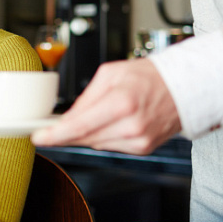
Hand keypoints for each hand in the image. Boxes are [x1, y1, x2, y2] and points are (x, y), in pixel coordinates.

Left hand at [31, 58, 180, 154]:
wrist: (184, 87)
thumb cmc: (149, 75)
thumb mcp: (111, 74)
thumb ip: (86, 97)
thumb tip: (67, 117)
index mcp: (121, 102)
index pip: (78, 126)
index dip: (54, 135)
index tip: (38, 137)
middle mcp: (131, 125)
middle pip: (84, 139)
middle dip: (65, 134)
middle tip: (51, 128)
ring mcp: (139, 140)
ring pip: (95, 144)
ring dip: (86, 134)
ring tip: (96, 115)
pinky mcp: (143, 148)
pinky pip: (111, 146)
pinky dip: (104, 137)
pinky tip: (111, 123)